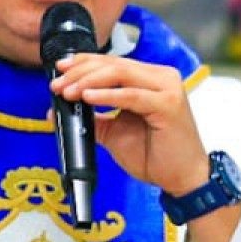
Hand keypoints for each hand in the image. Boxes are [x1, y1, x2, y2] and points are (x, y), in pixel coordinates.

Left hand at [48, 52, 205, 195]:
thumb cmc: (156, 156)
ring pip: (121, 74)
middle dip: (80, 72)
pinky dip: (107, 96)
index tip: (59, 69)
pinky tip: (88, 97)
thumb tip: (59, 110)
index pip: (113, 62)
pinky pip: (131, 95)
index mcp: (151, 80)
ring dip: (89, 81)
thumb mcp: (115, 133)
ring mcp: (167, 89)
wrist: (182, 178)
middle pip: (114, 65)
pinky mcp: (169, 104)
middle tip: (58, 85)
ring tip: (68, 92)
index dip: (84, 62)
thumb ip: (93, 118)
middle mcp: (161, 78)